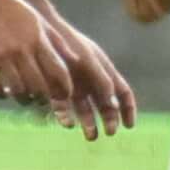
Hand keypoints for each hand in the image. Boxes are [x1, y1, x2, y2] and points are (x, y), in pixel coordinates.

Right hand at [0, 0, 78, 119]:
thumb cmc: (14, 10)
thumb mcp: (40, 23)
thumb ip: (57, 43)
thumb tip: (78, 60)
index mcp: (39, 41)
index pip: (59, 72)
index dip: (64, 89)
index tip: (65, 96)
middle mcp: (22, 50)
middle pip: (39, 87)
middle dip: (44, 99)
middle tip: (43, 101)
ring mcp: (1, 55)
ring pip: (18, 90)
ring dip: (24, 100)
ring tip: (26, 99)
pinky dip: (1, 95)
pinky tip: (4, 93)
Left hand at [49, 13, 139, 137]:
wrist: (41, 33)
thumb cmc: (69, 43)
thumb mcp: (90, 61)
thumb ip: (103, 81)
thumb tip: (114, 105)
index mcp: (105, 72)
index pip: (123, 93)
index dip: (129, 110)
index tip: (129, 125)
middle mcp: (91, 81)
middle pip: (106, 106)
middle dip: (109, 121)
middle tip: (109, 132)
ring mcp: (74, 86)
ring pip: (85, 111)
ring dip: (89, 125)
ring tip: (90, 136)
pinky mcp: (56, 90)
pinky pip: (63, 109)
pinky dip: (67, 118)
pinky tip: (68, 124)